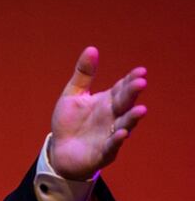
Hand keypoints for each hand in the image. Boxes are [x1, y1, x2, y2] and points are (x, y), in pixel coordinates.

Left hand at [49, 46, 147, 179]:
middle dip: (132, 94)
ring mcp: (110, 134)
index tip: (140, 71)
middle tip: (140, 83)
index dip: (130, 80)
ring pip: (124, 124)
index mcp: (107, 101)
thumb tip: (92, 48)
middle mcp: (112, 116)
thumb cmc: (69, 123)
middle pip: (125, 103)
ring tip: (141, 109)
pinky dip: (117, 140)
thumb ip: (83, 74)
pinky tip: (121, 133)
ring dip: (132, 118)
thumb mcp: (73, 95)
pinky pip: (112, 146)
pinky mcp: (103, 152)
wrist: (59, 151)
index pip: (122, 88)